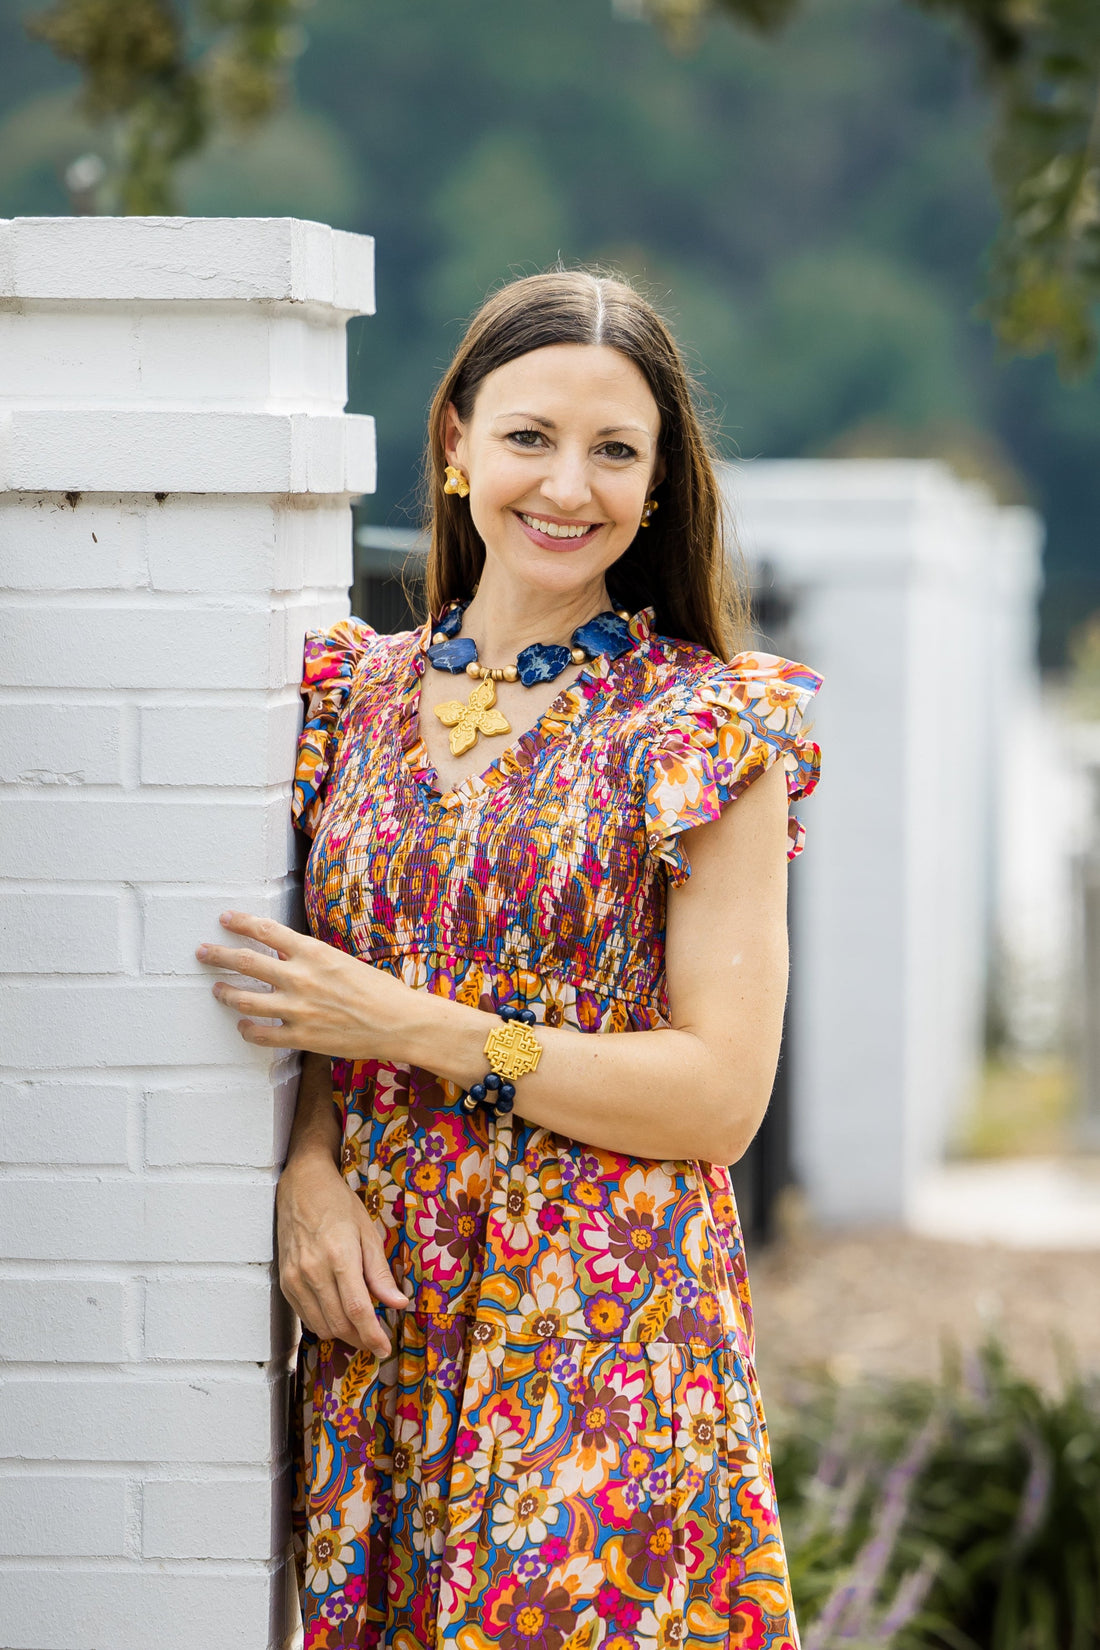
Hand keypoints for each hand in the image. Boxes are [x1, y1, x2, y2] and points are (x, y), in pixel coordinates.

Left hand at [195, 910, 412, 1059]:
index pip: (266, 931)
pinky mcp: (301, 1036)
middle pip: (245, 962)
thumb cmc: (378, 989)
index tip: (224, 919)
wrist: (398, 1021)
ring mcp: (297, 1009)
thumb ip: (312, 958)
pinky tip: (243, 1026)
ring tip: (218, 989)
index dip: (241, 923)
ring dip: (227, 993)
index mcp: (313, 953)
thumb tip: (286, 954)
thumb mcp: (343, 961)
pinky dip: (248, 1030)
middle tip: (202, 952)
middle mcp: (300, 977)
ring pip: (246, 1000)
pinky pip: (262, 1034)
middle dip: (218, 955)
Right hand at [276, 1153, 407, 1356]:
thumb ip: (380, 1272)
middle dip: (361, 1338)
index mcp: (339, 1256)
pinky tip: (338, 1314)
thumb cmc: (339, 1204)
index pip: (357, 1309)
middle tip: (377, 1339)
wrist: (301, 1186)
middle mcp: (313, 1271)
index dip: (373, 1334)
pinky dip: (324, 1322)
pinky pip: (305, 1316)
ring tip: (360, 1328)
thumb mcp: (368, 1232)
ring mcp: (295, 1278)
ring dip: (343, 1334)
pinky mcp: (284, 1281)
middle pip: (339, 1324)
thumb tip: (398, 1303)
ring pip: (320, 1326)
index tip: (385, 1348)